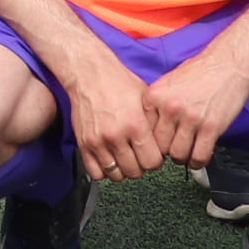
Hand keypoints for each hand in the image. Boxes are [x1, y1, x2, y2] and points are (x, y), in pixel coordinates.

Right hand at [57, 53, 162, 182]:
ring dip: (123, 170)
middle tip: (139, 156)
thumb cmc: (118, 82)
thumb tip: (164, 146)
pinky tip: (109, 159)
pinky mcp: (84, 143)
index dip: (156, 160)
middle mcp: (116, 136)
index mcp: (135, 125)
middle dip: (141, 166)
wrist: (89, 73)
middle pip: (135, 172)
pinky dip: (104, 171)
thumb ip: (155, 125)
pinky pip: (96, 173)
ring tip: (125, 158)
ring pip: (116, 175)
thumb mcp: (146, 99)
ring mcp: (98, 142)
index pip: (153, 163)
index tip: (153, 154)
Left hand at [141, 48, 248, 169]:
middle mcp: (169, 107)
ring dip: (182, 157)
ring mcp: (190, 118)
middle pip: (159, 145)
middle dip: (166, 151)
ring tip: (187, 153)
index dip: (151, 140)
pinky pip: (199, 155)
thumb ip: (158, 103)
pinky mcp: (210, 127)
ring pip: (177, 154)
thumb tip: (152, 127)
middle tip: (173, 149)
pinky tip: (199, 156)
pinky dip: (198, 161)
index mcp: (155, 95)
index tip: (158, 143)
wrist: (229, 61)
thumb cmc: (201, 70)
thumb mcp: (169, 82)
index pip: (144, 130)